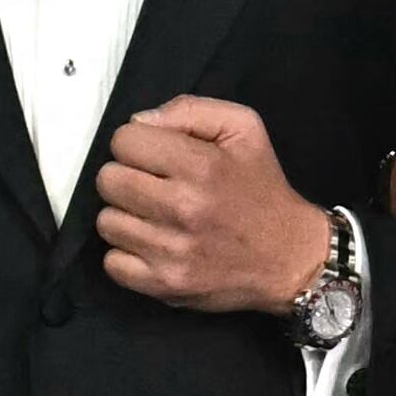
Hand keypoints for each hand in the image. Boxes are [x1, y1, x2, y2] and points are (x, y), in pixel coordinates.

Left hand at [96, 95, 329, 314]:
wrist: (289, 257)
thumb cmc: (261, 188)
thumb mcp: (243, 128)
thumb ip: (189, 110)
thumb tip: (139, 122)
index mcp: (201, 166)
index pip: (124, 141)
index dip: (137, 143)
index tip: (156, 155)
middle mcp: (183, 208)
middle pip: (108, 180)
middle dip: (126, 176)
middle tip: (152, 185)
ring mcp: (171, 251)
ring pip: (106, 221)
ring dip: (126, 216)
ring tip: (155, 216)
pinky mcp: (165, 285)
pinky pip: (112, 263)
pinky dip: (127, 253)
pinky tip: (153, 244)